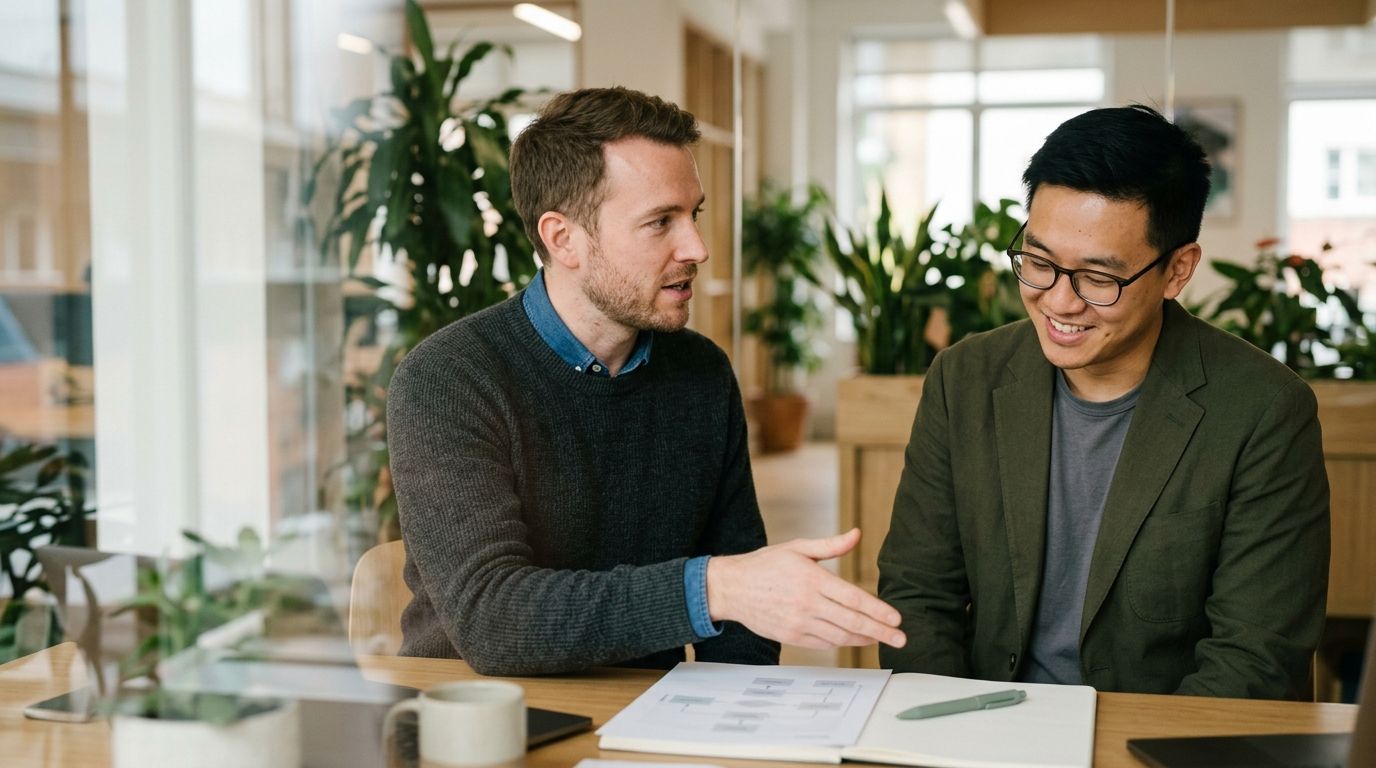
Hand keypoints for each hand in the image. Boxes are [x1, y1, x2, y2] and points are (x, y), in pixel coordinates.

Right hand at [705, 528, 905, 649]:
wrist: (731, 588)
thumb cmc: (765, 564)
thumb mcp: (797, 547)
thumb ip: (831, 545)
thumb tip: (857, 534)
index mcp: (811, 578)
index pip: (853, 598)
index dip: (877, 610)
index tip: (896, 618)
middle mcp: (807, 603)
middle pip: (852, 621)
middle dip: (881, 632)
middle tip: (901, 638)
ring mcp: (798, 622)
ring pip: (840, 636)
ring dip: (864, 639)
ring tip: (882, 639)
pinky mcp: (791, 636)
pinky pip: (823, 643)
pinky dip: (842, 643)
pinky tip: (854, 639)